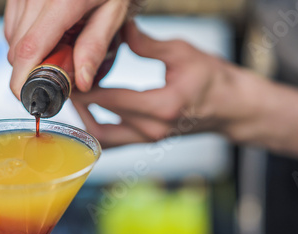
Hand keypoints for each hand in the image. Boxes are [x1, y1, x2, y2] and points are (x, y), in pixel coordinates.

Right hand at [4, 0, 134, 98]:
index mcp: (62, 1)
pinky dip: (27, 40)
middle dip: (34, 71)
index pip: (32, 47)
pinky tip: (50, 37)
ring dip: (31, 56)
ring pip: (12, 39)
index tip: (28, 98)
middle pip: (18, 48)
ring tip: (61, 49)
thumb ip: (95, 46)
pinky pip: (12, 26)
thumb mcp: (114, 14)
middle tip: (62, 73)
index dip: (24, 78)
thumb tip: (81, 83)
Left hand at [73, 20, 261, 147]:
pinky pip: (115, 140)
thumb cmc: (213, 78)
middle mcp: (154, 129)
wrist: (231, 107)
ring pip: (103, 138)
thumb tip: (118, 29)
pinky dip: (98, 127)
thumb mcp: (182, 53)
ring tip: (76, 95)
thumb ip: (147, 44)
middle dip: (79, 102)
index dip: (84, 88)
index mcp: (164, 106)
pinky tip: (92, 106)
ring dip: (85, 120)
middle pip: (100, 122)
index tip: (68, 74)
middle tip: (66, 82)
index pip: (111, 99)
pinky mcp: (148, 141)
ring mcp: (151, 139)